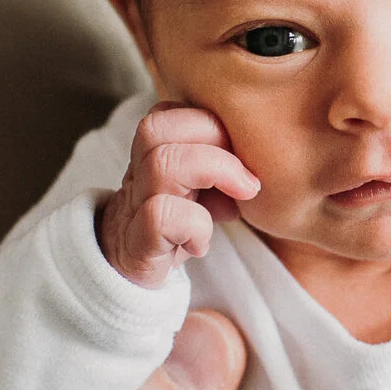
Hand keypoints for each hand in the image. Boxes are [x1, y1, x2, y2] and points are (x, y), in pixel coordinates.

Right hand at [97, 103, 261, 288]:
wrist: (129, 277)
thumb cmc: (176, 229)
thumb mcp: (204, 190)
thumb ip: (226, 168)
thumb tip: (261, 164)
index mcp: (153, 155)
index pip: (167, 112)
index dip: (209, 121)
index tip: (242, 152)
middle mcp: (136, 175)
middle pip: (155, 127)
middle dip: (213, 137)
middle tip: (245, 174)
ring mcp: (132, 208)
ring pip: (160, 164)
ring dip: (214, 171)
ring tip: (240, 198)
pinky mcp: (136, 244)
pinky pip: (160, 216)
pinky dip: (195, 226)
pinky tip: (201, 244)